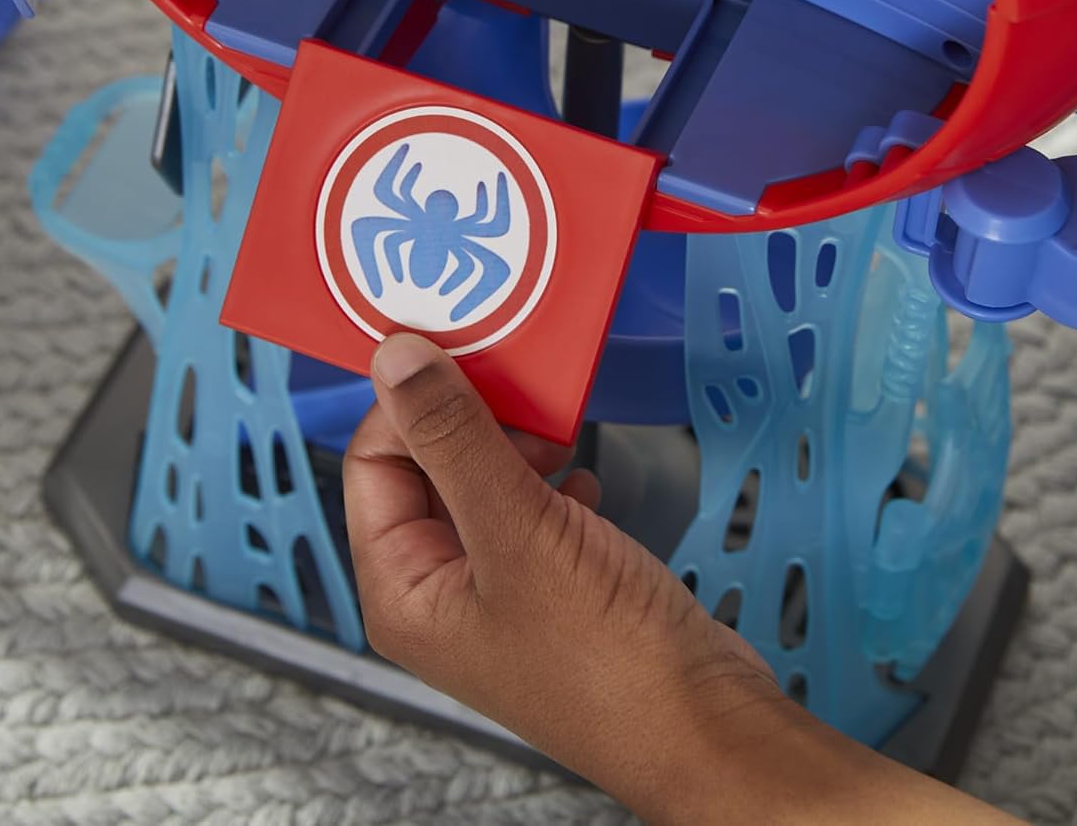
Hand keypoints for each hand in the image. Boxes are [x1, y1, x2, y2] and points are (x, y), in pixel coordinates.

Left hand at [344, 334, 1023, 825]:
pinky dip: (554, 485)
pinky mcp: (548, 590)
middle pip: (426, 469)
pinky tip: (586, 485)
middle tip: (524, 390)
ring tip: (561, 438)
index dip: (412, 402)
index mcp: (402, 588)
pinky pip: (529, 512)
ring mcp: (495, 593)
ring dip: (518, 448)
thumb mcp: (517, 529)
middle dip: (472, 421)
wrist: (703, 725)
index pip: (372, 461)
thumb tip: (393, 355)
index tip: (466, 351)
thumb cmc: (603, 649)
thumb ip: (453, 437)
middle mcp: (436, 592)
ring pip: (482, 485)